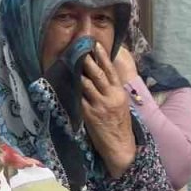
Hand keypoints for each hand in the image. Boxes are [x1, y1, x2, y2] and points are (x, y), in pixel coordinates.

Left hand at [80, 42, 135, 178]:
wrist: (120, 145)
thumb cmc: (120, 124)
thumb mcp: (121, 104)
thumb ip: (112, 91)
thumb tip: (102, 76)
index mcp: (119, 93)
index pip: (111, 70)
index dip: (103, 56)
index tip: (96, 45)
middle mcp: (110, 96)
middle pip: (98, 74)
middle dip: (88, 60)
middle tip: (80, 48)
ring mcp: (99, 105)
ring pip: (87, 84)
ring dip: (79, 73)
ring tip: (72, 62)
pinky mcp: (90, 114)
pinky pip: (80, 98)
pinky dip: (75, 90)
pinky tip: (69, 83)